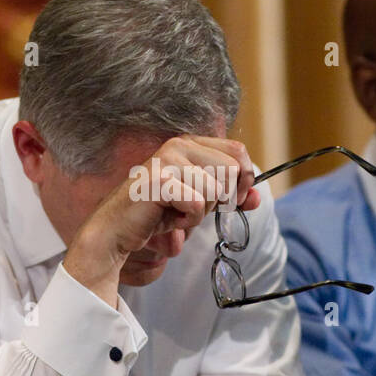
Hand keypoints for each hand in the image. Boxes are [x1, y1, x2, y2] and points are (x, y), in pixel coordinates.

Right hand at [65, 135, 259, 302]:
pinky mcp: (159, 181)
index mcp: (190, 144)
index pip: (237, 153)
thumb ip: (228, 196)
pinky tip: (166, 219)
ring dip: (199, 214)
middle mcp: (179, 145)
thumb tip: (257, 196)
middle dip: (219, 200)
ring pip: (214, 190)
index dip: (242, 181)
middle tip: (191, 208)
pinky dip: (186, 221)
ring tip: (174, 213)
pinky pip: (196, 205)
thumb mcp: (200, 204)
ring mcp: (167, 160)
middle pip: (231, 171)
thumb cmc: (158, 214)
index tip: (231, 201)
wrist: (118, 231)